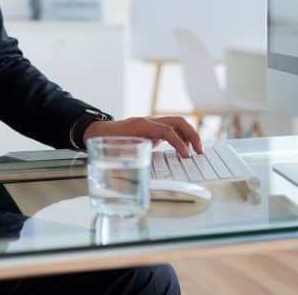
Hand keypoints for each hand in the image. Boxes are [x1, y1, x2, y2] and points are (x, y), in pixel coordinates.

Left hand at [83, 116, 202, 157]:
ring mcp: (151, 124)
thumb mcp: (116, 152)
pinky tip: (185, 149)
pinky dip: (182, 137)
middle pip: (177, 121)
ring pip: (176, 123)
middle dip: (191, 135)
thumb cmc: (106, 142)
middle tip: (199, 151)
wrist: (98, 131)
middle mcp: (148, 121)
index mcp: (140, 125)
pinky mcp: (152, 129)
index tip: (187, 156)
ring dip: (189, 135)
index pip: (166, 131)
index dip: (179, 143)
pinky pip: (172, 129)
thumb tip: (137, 177)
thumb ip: (130, 160)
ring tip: (197, 150)